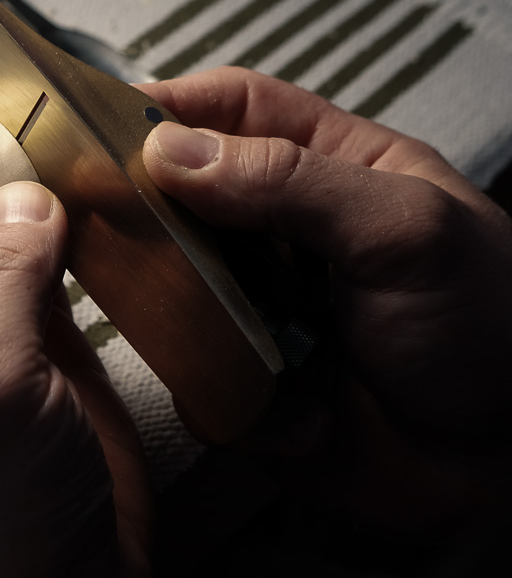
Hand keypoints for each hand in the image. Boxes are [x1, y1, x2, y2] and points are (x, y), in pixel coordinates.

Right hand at [141, 66, 511, 535]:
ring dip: (174, 299)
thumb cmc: (489, 328)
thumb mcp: (402, 230)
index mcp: (333, 168)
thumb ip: (289, 181)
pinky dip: (214, 384)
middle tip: (105, 210)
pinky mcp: (245, 375)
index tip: (104, 116)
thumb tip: (170, 149)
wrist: (506, 473)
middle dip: (148, 202)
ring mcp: (262, 303)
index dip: (172, 104)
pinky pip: (193, 366)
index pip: (236, 109)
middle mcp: (286, 231)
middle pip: (187, 192)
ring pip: (175, 280)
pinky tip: (275, 401)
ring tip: (188, 314)